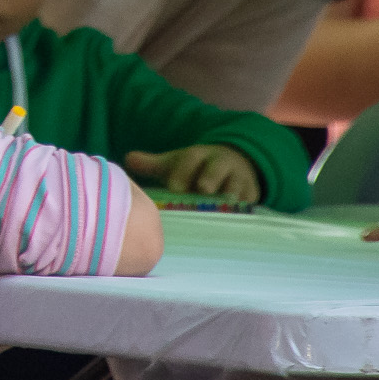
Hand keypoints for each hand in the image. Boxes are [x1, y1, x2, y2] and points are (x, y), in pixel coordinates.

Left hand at [124, 143, 263, 204]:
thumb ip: (152, 164)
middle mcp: (221, 164)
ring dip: (231, 196)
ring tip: (224, 207)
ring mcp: (238, 179)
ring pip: (237, 186)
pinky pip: (250, 204)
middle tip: (202, 189)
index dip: (183, 171)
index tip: (174, 186)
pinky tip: (237, 223)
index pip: (192, 159)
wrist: (233, 163)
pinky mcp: (251, 196)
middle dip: (209, 178)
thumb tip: (127, 159)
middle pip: (217, 169)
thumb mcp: (176, 163)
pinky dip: (244, 212)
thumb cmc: (196, 168)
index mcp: (199, 156)